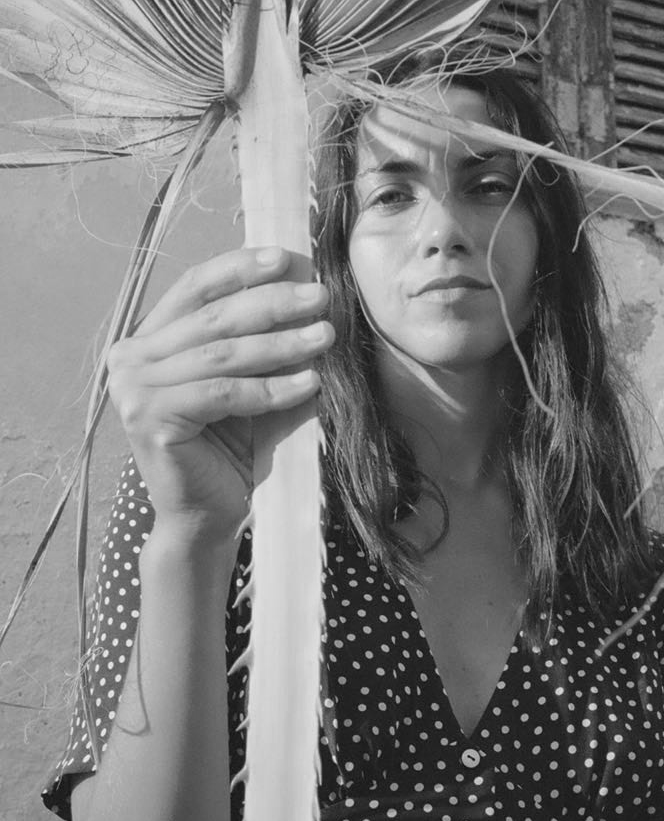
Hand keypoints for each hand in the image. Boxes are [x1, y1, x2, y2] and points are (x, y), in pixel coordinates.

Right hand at [107, 246, 332, 546]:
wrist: (207, 514)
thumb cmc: (230, 447)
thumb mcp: (244, 384)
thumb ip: (257, 344)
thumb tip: (306, 296)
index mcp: (148, 339)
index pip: (196, 288)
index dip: (241, 268)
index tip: (287, 258)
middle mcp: (131, 358)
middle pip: (213, 318)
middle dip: (273, 303)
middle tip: (321, 298)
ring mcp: (133, 389)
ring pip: (222, 353)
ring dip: (281, 344)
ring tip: (325, 335)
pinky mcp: (149, 419)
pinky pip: (224, 393)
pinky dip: (272, 388)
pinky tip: (310, 382)